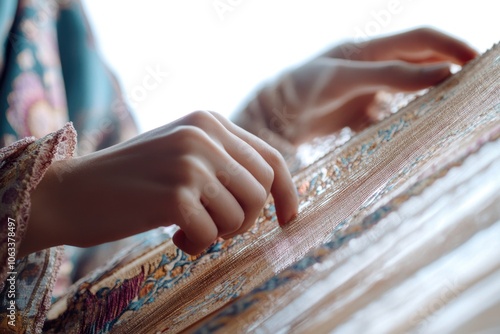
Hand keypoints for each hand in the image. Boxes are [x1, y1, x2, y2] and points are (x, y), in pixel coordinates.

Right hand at [22, 111, 297, 255]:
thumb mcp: (183, 154)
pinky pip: (211, 234)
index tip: (289, 217)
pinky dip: (197, 244)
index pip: (270, 159)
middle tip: (216, 227)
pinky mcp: (176, 194)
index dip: (286, 192)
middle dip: (246, 219)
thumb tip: (274, 190)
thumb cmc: (133, 179)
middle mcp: (204, 134)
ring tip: (189, 229)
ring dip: (219, 233)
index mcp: (209, 121)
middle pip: (260, 190)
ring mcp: (190, 162)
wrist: (73, 191)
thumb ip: (224, 161)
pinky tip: (175, 238)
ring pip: (242, 215)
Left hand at [233, 28, 477, 144]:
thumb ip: (389, 76)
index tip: (477, 62)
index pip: (420, 39)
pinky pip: (386, 115)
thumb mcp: (345, 80)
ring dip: (428, 95)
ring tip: (451, 108)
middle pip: (417, 60)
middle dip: (447, 66)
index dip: (451, 46)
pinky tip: (413, 131)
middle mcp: (366, 65)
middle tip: (474, 85)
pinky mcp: (354, 112)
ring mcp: (361, 90)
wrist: (270, 118)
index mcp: (365, 49)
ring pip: (405, 89)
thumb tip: (441, 74)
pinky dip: (402, 121)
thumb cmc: (299, 90)